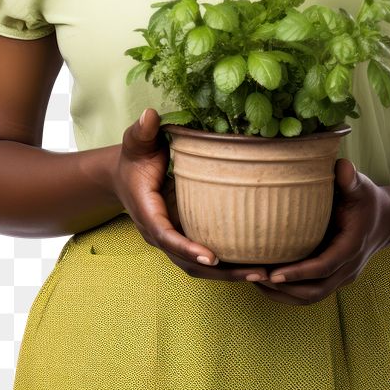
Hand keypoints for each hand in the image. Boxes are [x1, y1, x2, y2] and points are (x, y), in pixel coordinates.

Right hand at [115, 109, 267, 284]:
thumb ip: (142, 131)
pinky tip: (254, 265)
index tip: (212, 257)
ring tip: (263, 274)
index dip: (187, 248)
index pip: (166, 235)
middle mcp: (159, 233)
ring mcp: (172, 240)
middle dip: (220, 272)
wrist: (126, 175)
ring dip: (229, 275)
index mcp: (148, 212)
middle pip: (188, 263)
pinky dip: (227, 267)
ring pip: (198, 268)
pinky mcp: (184, 238)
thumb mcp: (136, 142)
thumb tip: (150, 115)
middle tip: (256, 272)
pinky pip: (204, 260)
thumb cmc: (135, 157)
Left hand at [246, 159, 389, 305]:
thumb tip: (340, 165)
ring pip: (311, 296)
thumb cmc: (368, 200)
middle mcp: (348, 268)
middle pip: (315, 290)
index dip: (298, 272)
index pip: (324, 267)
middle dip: (283, 288)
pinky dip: (288, 291)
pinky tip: (266, 280)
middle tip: (253, 276)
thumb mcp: (361, 187)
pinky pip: (311, 292)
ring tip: (253, 279)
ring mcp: (342, 276)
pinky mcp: (335, 277)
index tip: (273, 273)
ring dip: (282, 293)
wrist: (387, 219)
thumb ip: (350, 178)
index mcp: (351, 247)